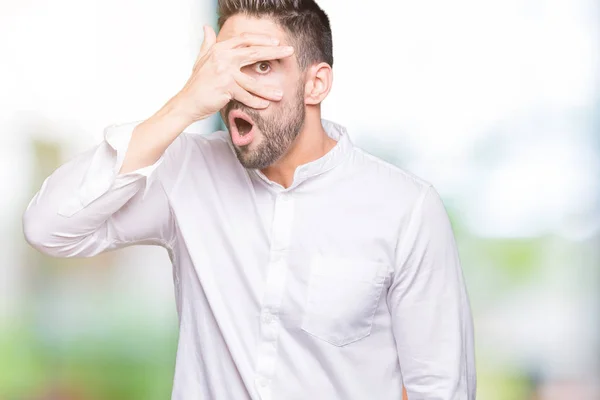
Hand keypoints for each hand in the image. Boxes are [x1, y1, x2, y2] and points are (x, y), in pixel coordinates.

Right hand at [172, 25, 293, 122]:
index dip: (262, 39)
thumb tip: (207, 28)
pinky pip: (246, 96)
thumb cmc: (196, 83)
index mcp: (219, 49)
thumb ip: (207, 43)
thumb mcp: (201, 59)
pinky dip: (256, 102)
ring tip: (280, 94)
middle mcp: (222, 57)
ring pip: (252, 81)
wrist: (187, 102)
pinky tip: (265, 106)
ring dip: (268, 89)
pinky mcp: (226, 88)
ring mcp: (224, 72)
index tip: (276, 42)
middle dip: (274, 52)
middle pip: (254, 53)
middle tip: (290, 52)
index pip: (244, 39)